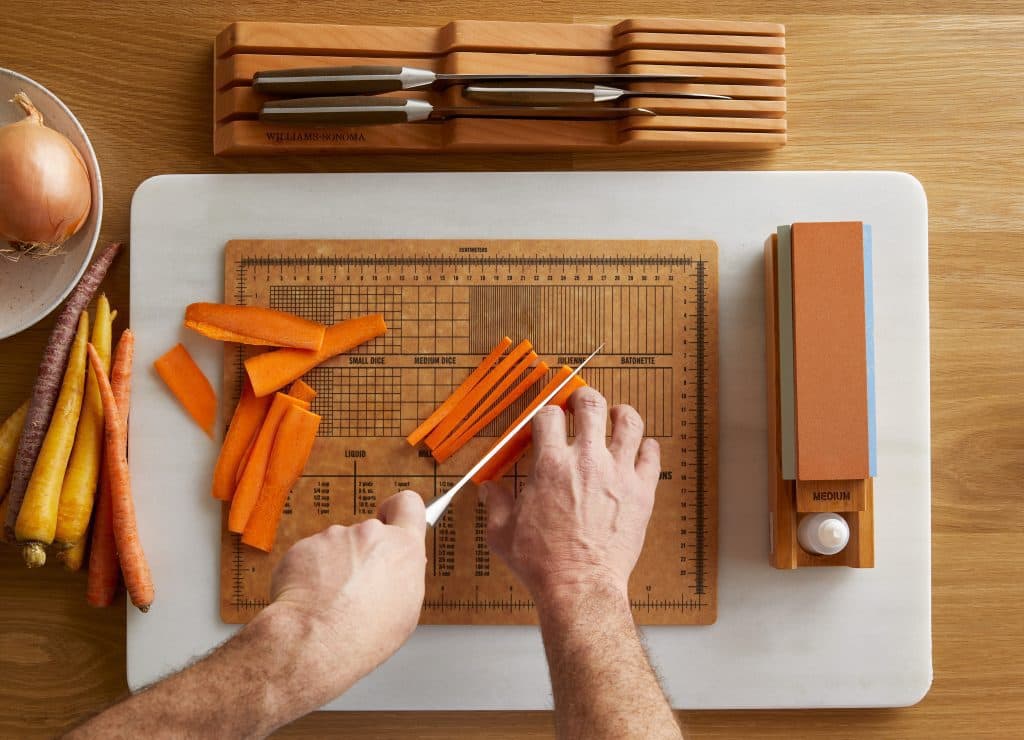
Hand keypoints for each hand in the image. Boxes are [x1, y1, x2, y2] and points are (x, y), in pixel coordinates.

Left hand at [262, 490, 426, 698]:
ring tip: (331, 601)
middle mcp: (370, 535)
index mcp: (402, 548)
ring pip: (336, 547)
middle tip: (357, 587)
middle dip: (362, 555)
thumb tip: (399, 571)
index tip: (391, 518)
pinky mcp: (305, 546)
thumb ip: (404, 576)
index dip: (397, 511)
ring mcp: (334, 537)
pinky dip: (310, 574)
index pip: (409, 505)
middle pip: (368, 535)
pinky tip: (312, 600)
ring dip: (334, 567)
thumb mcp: (406, 611)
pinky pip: (310, 556)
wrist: (317, 641)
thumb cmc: (363, 635)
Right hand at [480, 387, 659, 604]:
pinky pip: (651, 455)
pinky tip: (639, 448)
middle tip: (581, 403)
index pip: (548, 416)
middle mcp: (586, 461)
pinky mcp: (641, 492)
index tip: (547, 421)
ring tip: (615, 416)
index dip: (546, 413)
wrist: (580, 586)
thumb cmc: (542, 563)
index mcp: (551, 466)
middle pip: (590, 406)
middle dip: (584, 398)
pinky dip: (646, 446)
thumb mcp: (503, 532)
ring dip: (620, 414)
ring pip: (628, 422)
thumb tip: (488, 490)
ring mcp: (618, 473)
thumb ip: (496, 504)